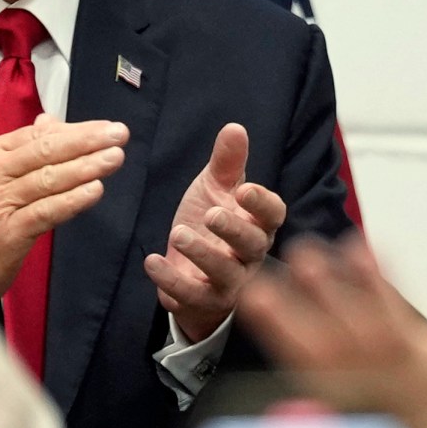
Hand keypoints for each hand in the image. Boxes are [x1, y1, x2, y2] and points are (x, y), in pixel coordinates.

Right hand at [0, 116, 126, 304]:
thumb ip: (26, 150)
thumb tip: (51, 122)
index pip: (39, 135)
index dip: (77, 130)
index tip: (108, 127)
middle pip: (45, 151)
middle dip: (86, 141)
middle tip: (119, 135)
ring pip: (48, 178)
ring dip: (85, 167)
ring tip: (114, 158)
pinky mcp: (8, 232)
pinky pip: (46, 211)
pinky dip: (72, 200)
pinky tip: (95, 190)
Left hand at [145, 124, 287, 342]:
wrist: (191, 270)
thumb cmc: (211, 225)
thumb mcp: (216, 189)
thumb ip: (227, 162)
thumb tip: (235, 127)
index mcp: (259, 225)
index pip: (274, 214)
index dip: (262, 204)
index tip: (245, 189)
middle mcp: (250, 256)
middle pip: (252, 245)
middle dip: (233, 229)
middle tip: (212, 214)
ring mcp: (229, 282)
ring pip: (224, 273)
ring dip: (202, 254)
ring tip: (179, 233)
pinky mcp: (203, 300)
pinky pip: (191, 294)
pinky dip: (171, 279)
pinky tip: (152, 260)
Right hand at [238, 235, 426, 427]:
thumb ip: (323, 421)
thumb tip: (290, 405)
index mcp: (347, 404)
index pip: (300, 353)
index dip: (274, 319)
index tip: (253, 291)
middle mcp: (379, 382)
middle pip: (342, 326)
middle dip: (320, 288)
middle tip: (299, 254)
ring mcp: (421, 374)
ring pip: (391, 317)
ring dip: (374, 281)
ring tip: (357, 247)